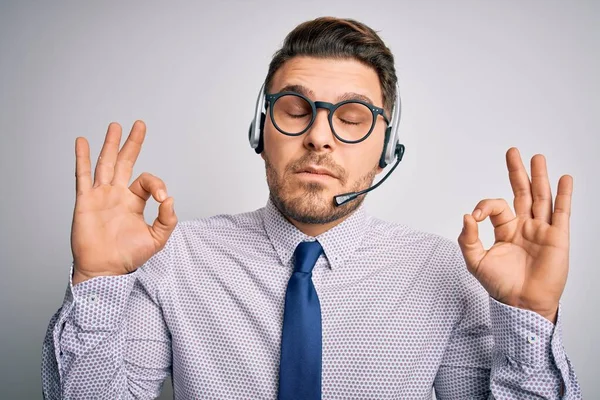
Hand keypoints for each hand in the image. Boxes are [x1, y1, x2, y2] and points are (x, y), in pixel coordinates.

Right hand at [71, 120, 177, 284]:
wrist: (105, 269)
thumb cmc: (128, 256)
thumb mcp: (156, 239)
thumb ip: (167, 220)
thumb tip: (170, 200)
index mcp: (134, 201)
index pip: (147, 181)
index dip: (157, 184)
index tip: (162, 197)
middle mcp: (117, 194)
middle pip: (125, 162)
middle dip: (132, 143)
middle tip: (139, 125)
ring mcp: (100, 195)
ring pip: (105, 164)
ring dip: (110, 144)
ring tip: (115, 126)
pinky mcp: (85, 201)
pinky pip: (82, 176)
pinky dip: (82, 158)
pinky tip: (82, 142)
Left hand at [457, 147, 572, 322]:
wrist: (521, 303)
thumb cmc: (500, 285)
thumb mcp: (476, 261)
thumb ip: (468, 238)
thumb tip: (467, 216)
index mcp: (505, 230)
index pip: (496, 206)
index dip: (484, 206)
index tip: (476, 216)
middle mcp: (524, 226)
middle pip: (522, 192)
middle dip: (517, 172)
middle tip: (513, 152)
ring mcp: (542, 230)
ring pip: (541, 197)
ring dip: (540, 177)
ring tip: (537, 158)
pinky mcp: (557, 237)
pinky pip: (562, 212)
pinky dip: (564, 195)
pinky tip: (564, 179)